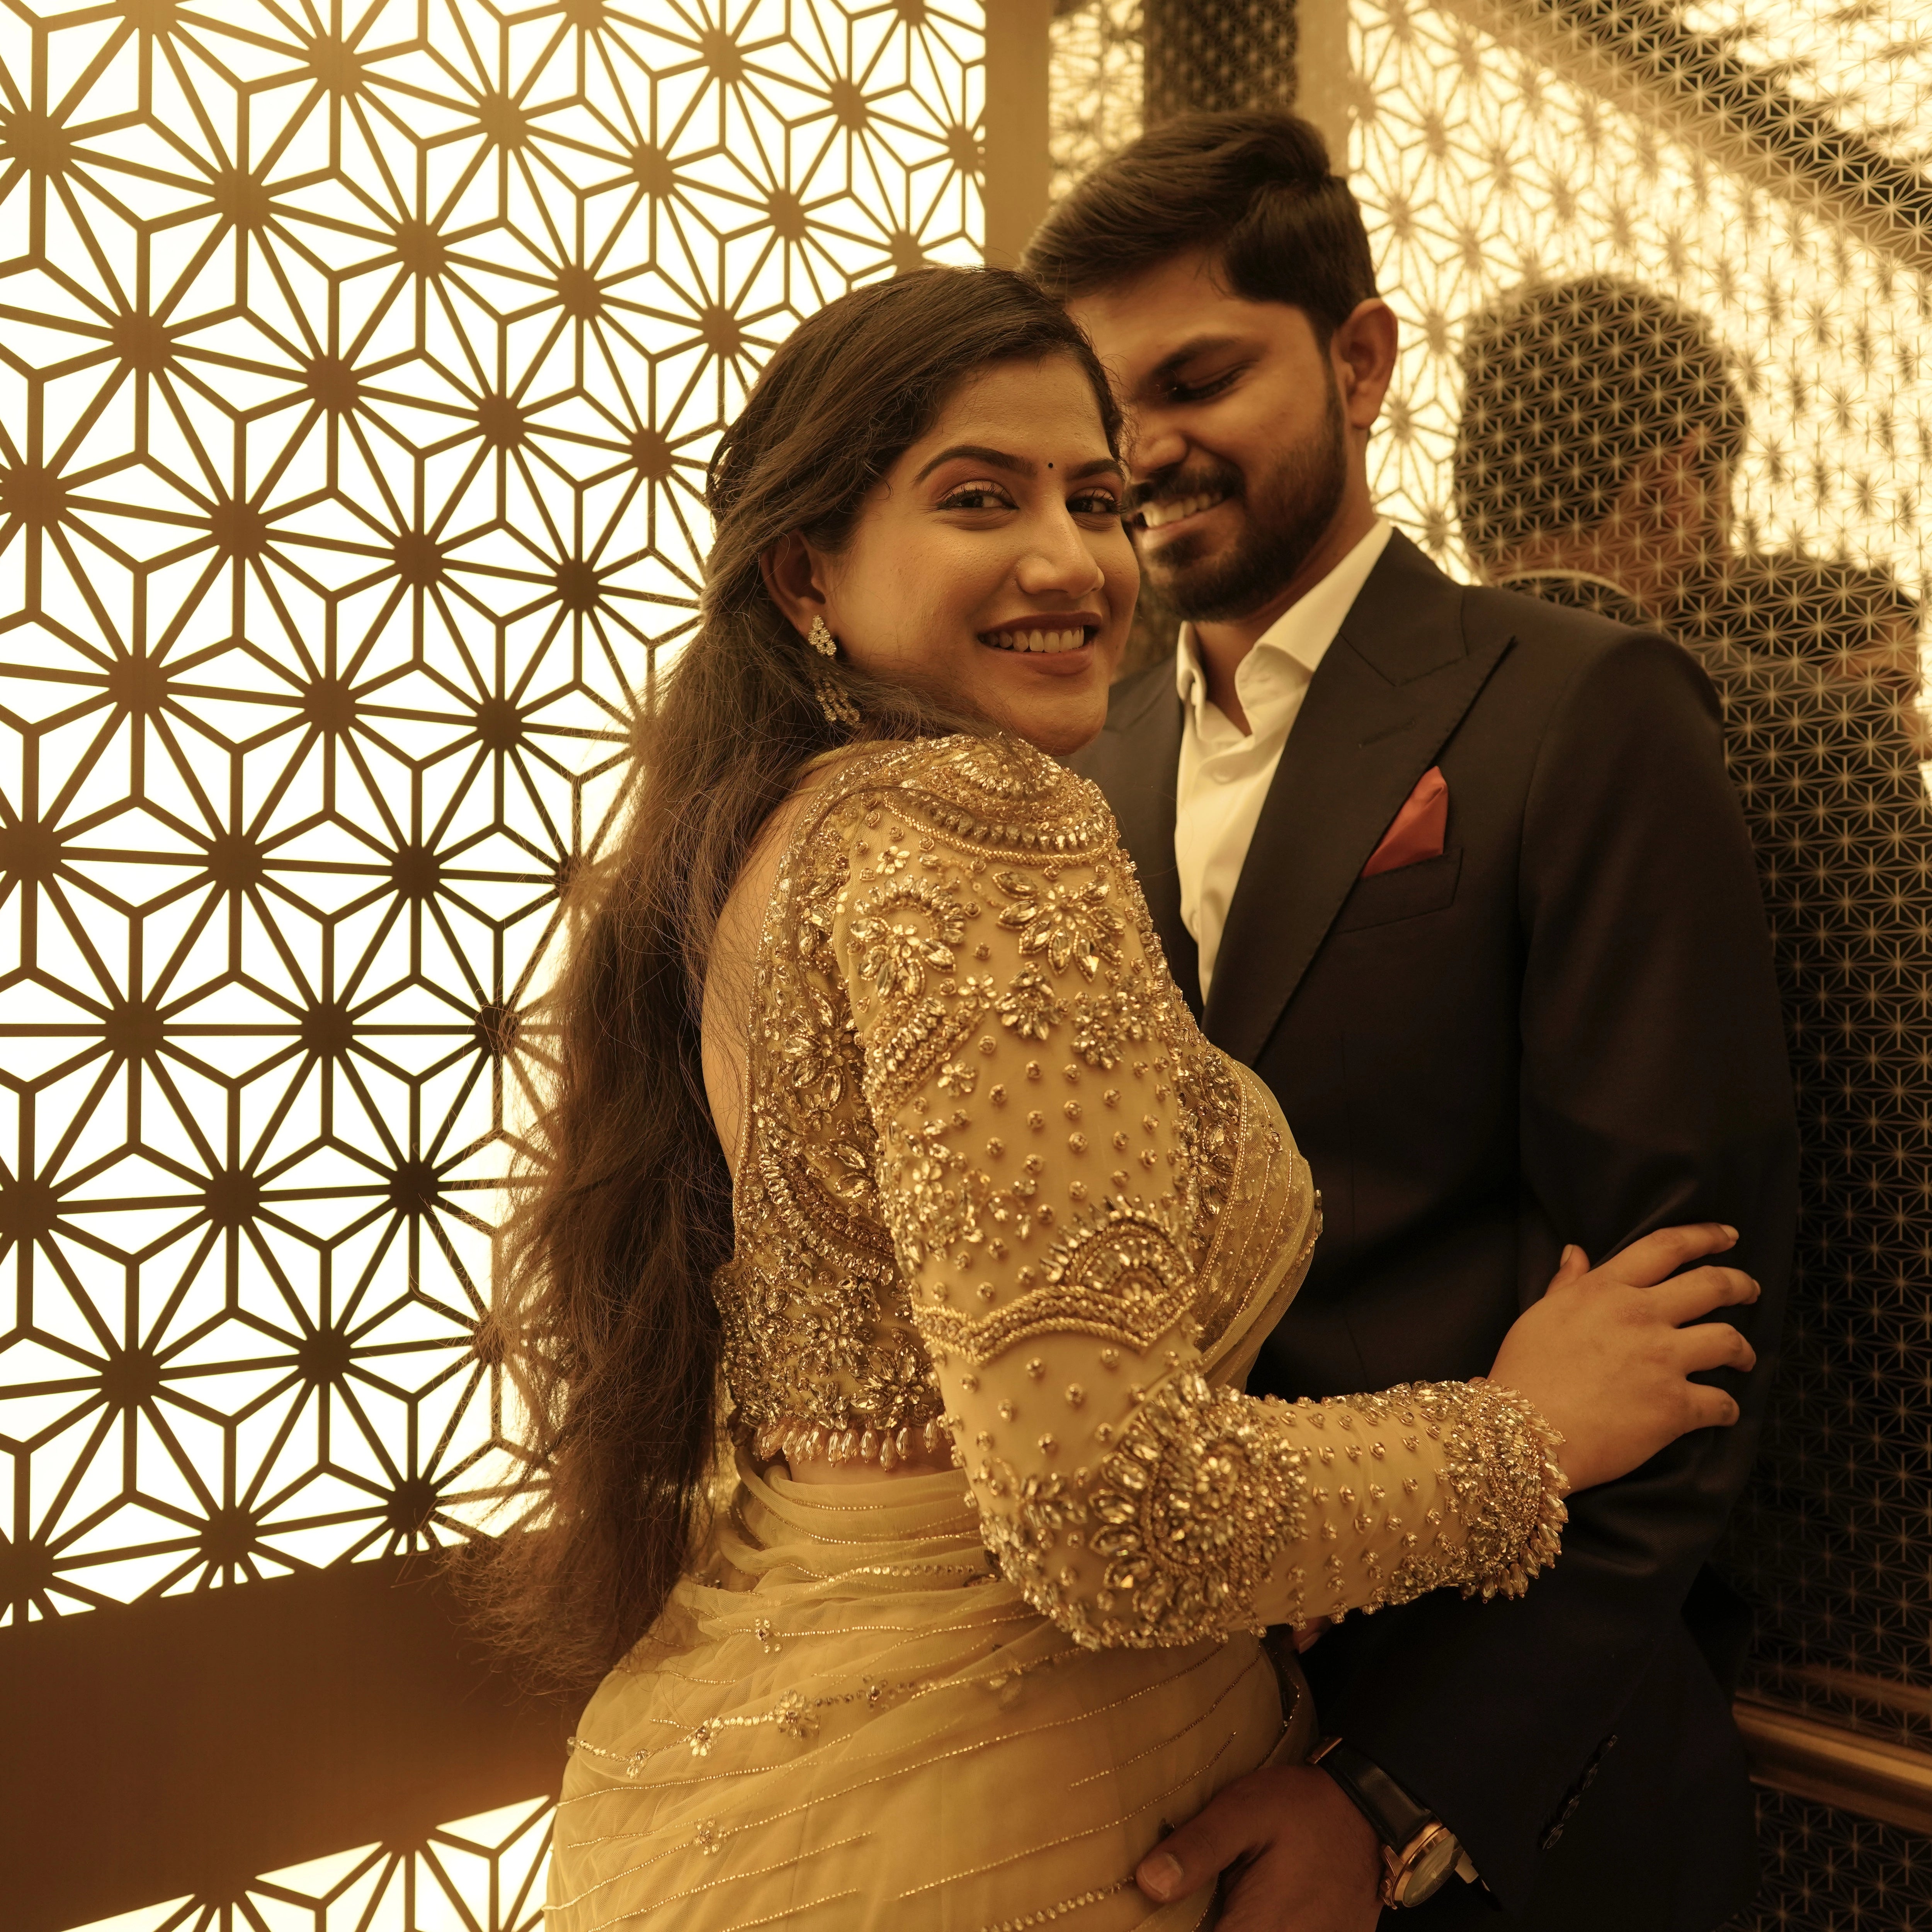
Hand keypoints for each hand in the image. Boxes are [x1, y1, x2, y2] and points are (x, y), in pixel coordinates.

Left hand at [1136, 1763, 1380, 1930]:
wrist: (1370, 1812)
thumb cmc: (1304, 1808)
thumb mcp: (1242, 1810)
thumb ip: (1197, 1848)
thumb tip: (1148, 1882)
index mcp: (1259, 1927)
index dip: (1171, 1929)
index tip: (1152, 1914)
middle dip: (1205, 1923)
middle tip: (1190, 1899)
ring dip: (1228, 1922)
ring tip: (1217, 1899)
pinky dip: (1256, 1922)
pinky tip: (1245, 1904)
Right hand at [1488, 1223, 1758, 1492]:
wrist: (1524, 1434)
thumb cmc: (1524, 1373)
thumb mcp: (1539, 1316)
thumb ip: (1565, 1284)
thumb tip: (1575, 1252)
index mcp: (1606, 1289)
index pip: (1666, 1247)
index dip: (1703, 1236)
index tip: (1727, 1236)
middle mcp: (1641, 1316)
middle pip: (1711, 1285)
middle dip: (1740, 1284)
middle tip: (1750, 1290)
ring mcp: (1663, 1360)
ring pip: (1728, 1340)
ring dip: (1743, 1350)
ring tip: (1744, 1358)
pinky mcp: (1675, 1407)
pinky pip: (1721, 1403)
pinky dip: (1727, 1409)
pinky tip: (1724, 1412)